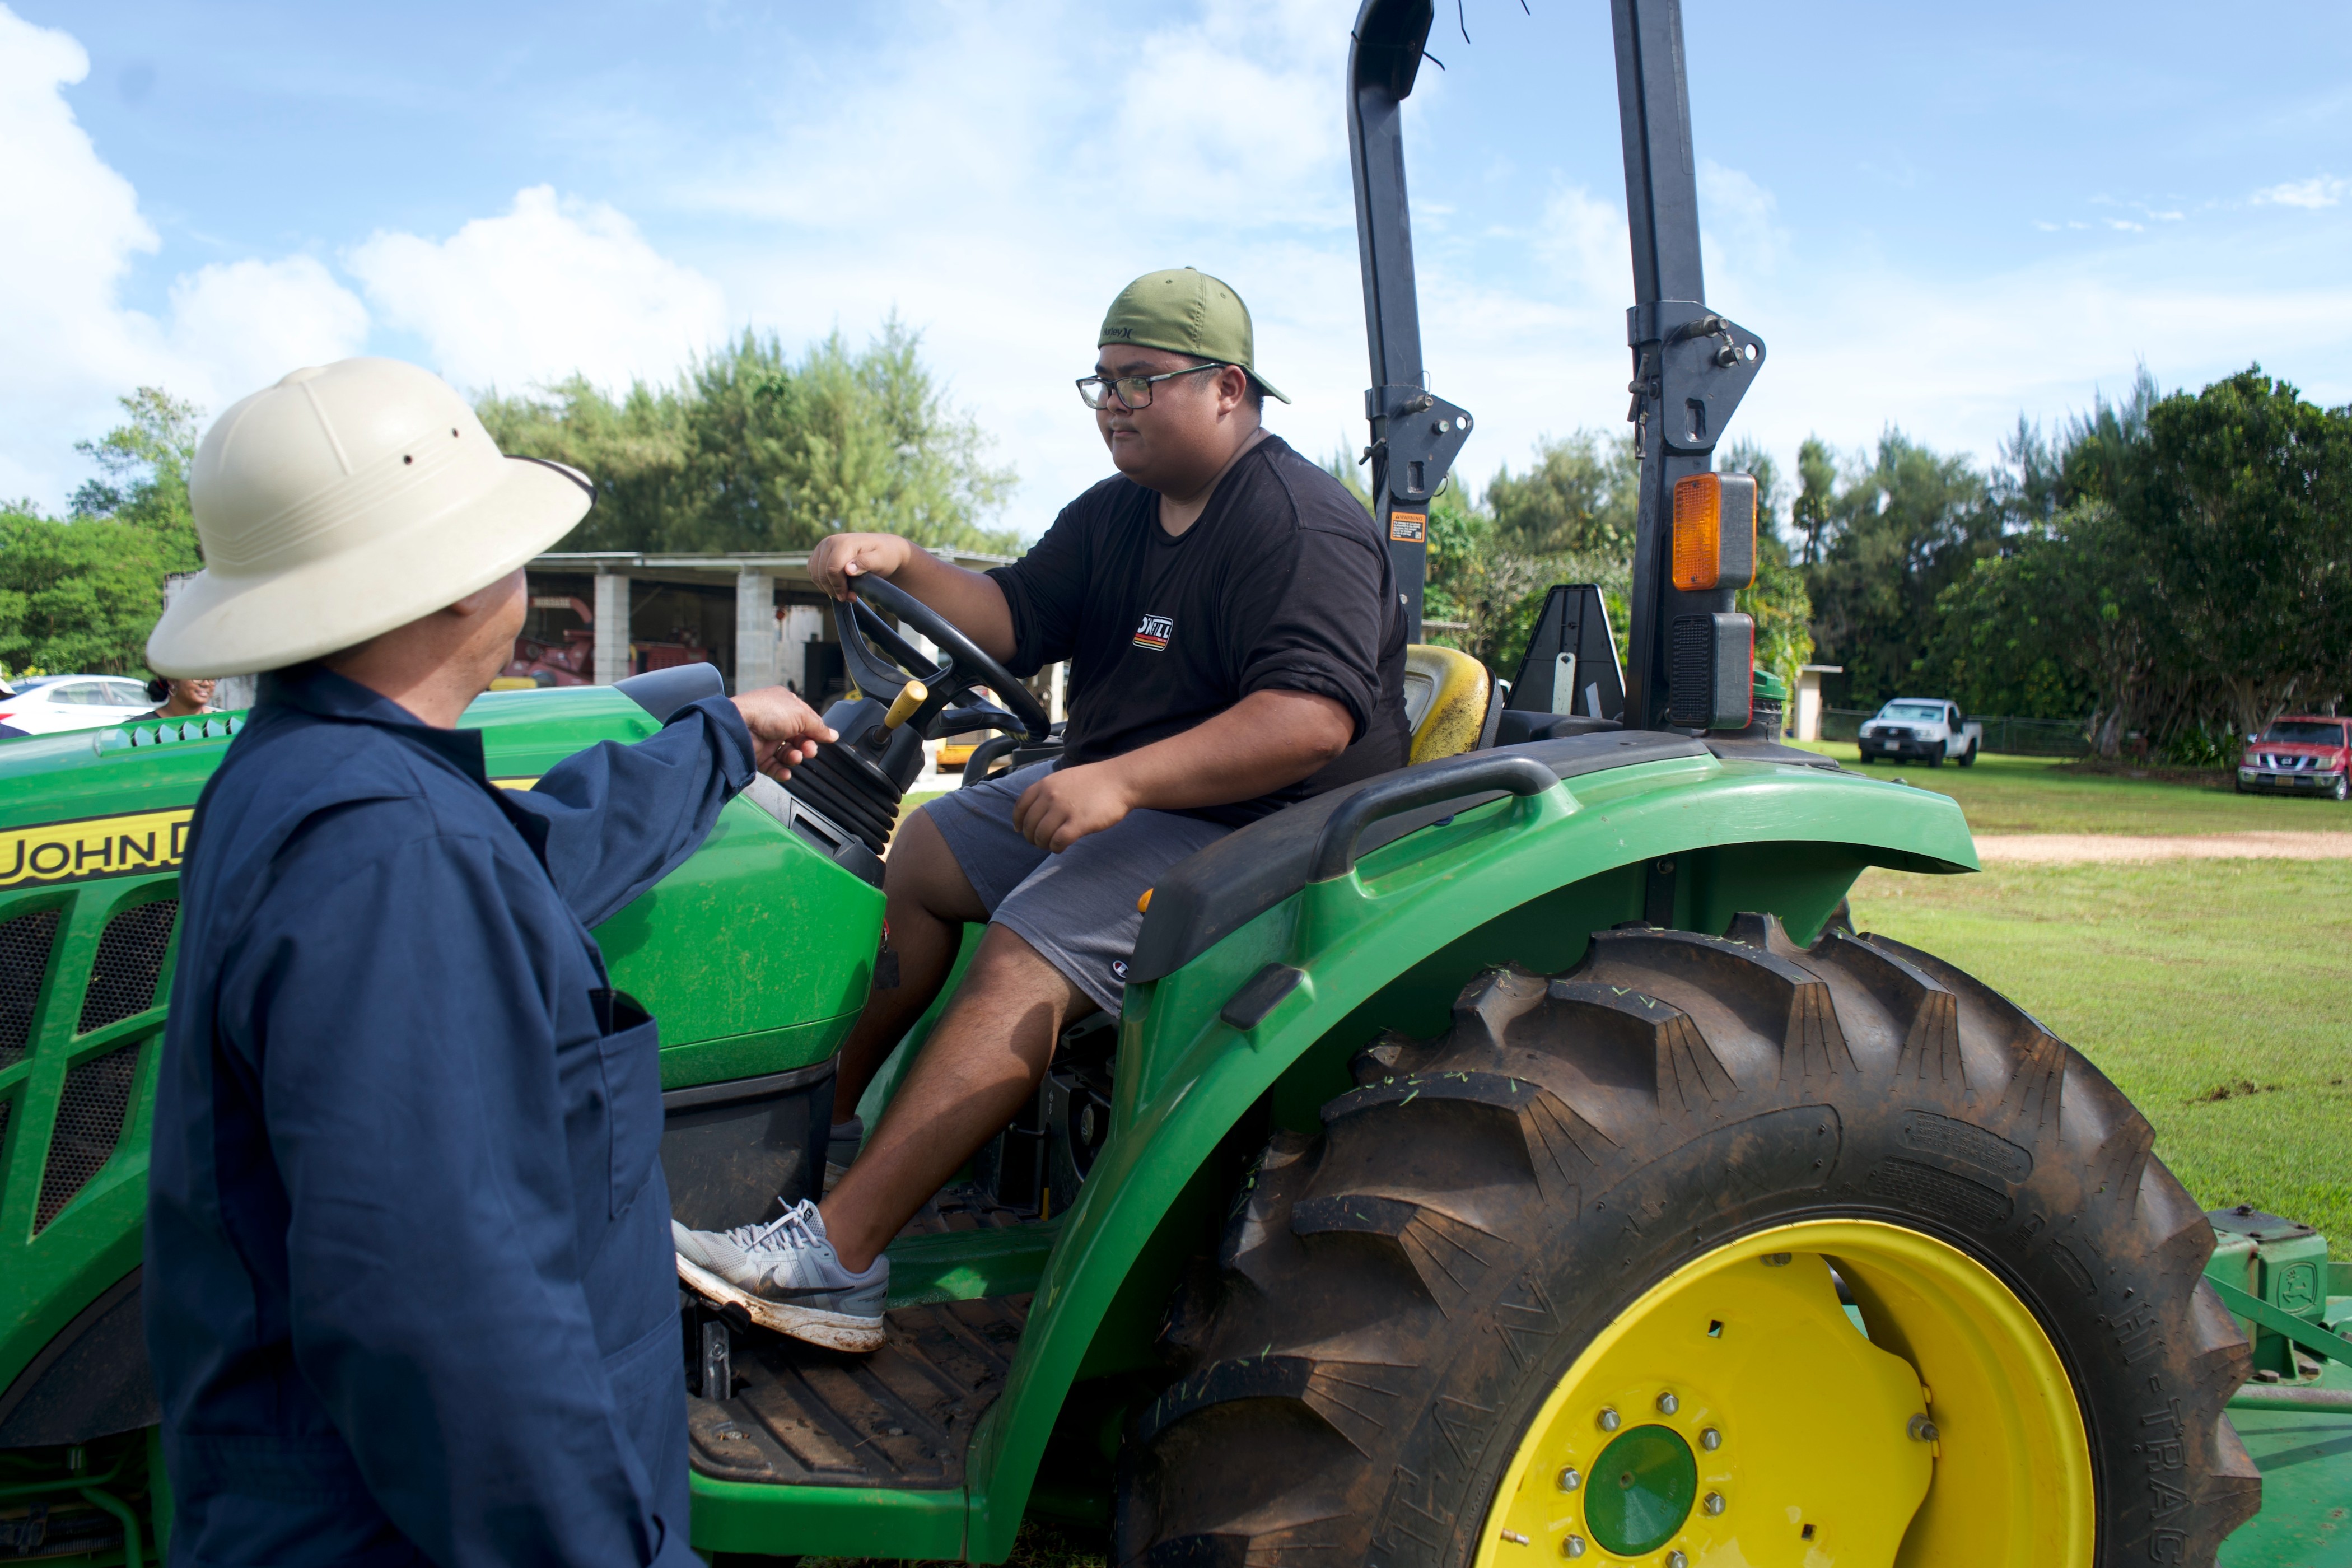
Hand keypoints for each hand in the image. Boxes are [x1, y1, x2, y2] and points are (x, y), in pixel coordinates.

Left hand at [730, 687, 837, 781]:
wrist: (738, 727)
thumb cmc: (766, 712)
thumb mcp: (800, 714)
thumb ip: (819, 727)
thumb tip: (833, 735)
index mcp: (784, 704)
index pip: (806, 719)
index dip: (815, 730)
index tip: (824, 739)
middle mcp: (775, 721)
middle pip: (798, 738)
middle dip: (806, 746)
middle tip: (809, 750)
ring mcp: (766, 738)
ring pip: (788, 753)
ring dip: (795, 758)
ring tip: (795, 758)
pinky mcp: (758, 755)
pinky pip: (774, 766)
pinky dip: (782, 770)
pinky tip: (786, 771)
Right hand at [808, 532, 913, 600]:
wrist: (883, 549)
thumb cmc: (884, 555)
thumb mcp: (881, 560)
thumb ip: (865, 563)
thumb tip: (848, 570)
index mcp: (844, 542)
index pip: (832, 569)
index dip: (839, 587)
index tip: (851, 597)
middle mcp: (830, 542)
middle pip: (821, 574)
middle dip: (834, 589)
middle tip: (851, 597)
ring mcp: (823, 547)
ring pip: (815, 575)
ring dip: (829, 588)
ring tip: (846, 592)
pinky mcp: (819, 554)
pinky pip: (813, 572)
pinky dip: (823, 583)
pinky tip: (838, 585)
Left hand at [1013, 762, 1134, 852]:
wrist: (1120, 780)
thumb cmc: (1094, 781)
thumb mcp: (1064, 778)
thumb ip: (1048, 792)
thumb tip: (1035, 811)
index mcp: (1045, 784)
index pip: (1021, 806)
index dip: (1018, 821)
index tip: (1019, 830)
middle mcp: (1051, 796)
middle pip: (1029, 824)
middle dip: (1032, 837)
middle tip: (1039, 842)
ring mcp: (1064, 810)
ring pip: (1041, 835)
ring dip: (1043, 844)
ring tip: (1051, 845)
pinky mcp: (1078, 823)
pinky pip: (1058, 842)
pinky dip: (1056, 848)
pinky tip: (1061, 847)